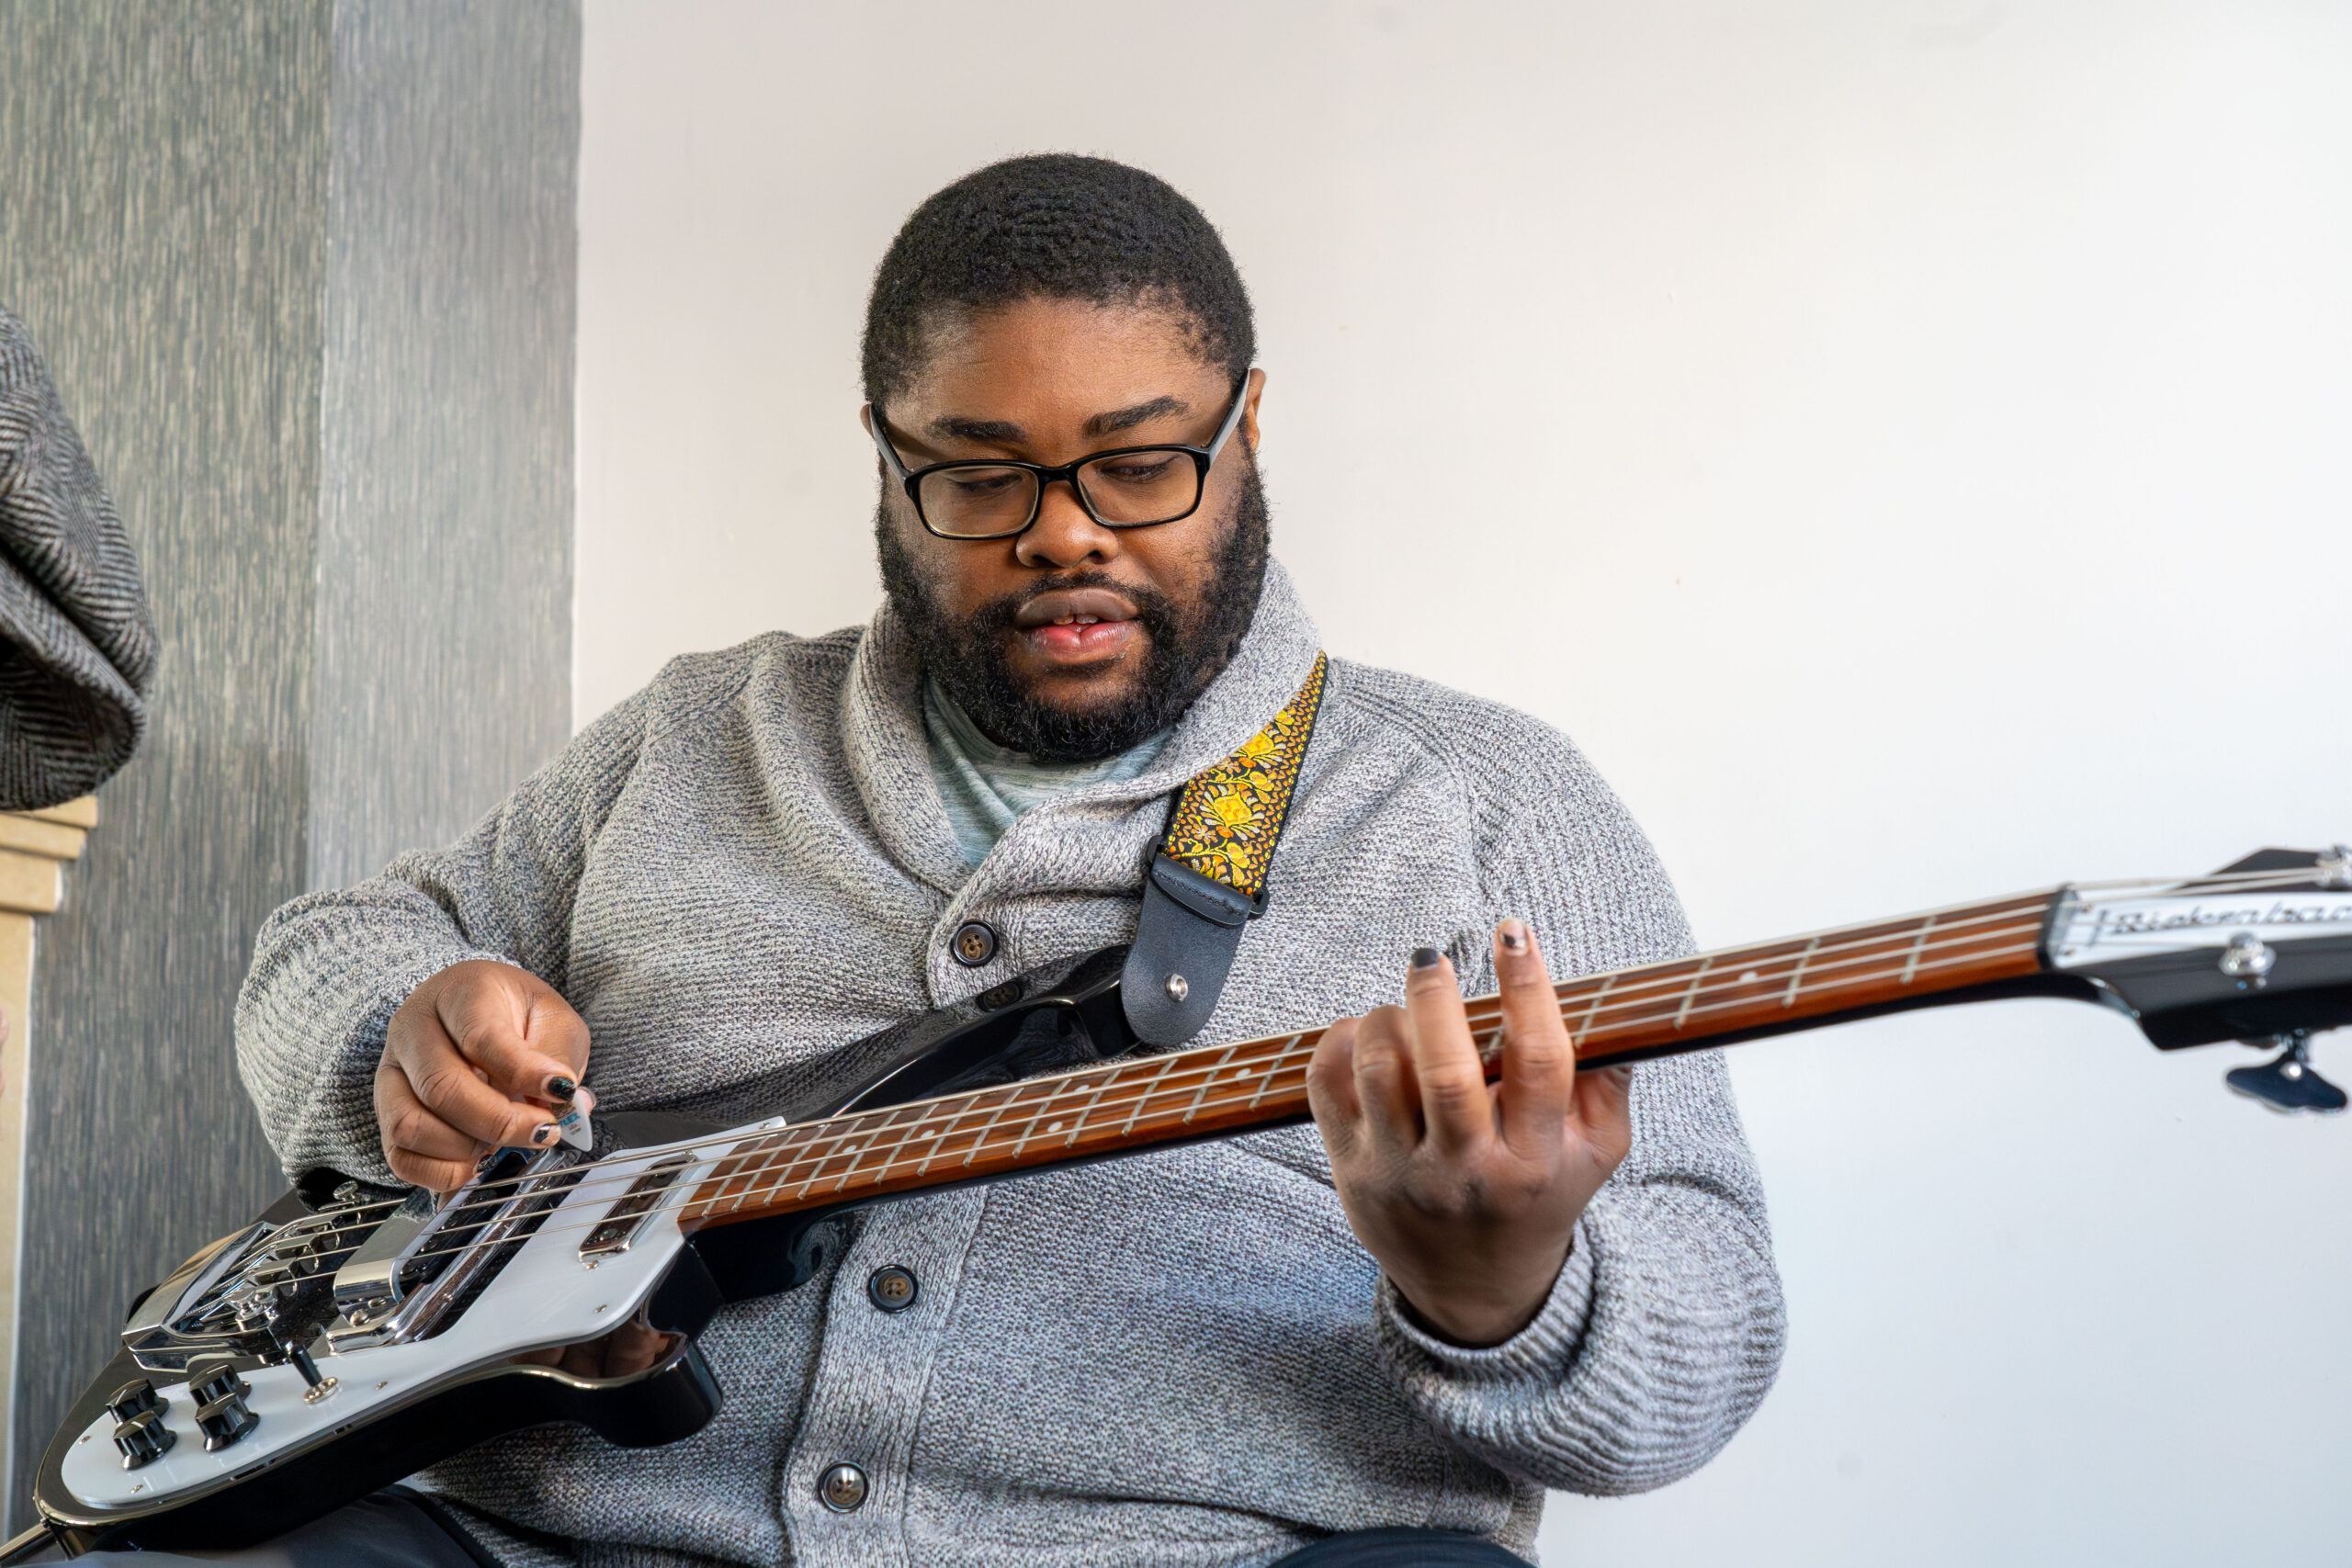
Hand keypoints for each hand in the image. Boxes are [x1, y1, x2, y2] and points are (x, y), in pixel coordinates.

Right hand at [376, 960, 589, 1191]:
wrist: (476, 1013)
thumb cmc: (516, 1016)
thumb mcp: (552, 1019)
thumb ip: (558, 1056)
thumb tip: (566, 1101)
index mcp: (459, 993)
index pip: (480, 1036)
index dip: (523, 1072)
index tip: (562, 1091)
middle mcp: (413, 1028)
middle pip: (442, 1087)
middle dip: (500, 1122)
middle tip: (542, 1131)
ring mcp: (392, 1072)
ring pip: (411, 1125)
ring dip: (466, 1149)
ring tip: (503, 1144)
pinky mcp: (385, 1112)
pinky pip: (400, 1157)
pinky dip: (441, 1172)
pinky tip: (476, 1164)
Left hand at [1307, 920, 1632, 1346]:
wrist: (1475, 1291)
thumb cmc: (1537, 1200)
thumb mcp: (1596, 1157)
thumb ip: (1609, 1086)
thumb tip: (1616, 1010)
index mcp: (1534, 1158)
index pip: (1536, 1062)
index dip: (1528, 987)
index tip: (1514, 933)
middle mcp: (1466, 1169)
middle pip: (1447, 1072)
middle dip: (1436, 999)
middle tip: (1432, 958)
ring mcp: (1403, 1174)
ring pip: (1382, 1073)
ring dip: (1386, 1019)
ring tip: (1403, 1008)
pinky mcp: (1352, 1171)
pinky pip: (1328, 1089)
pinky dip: (1338, 1044)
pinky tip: (1364, 1032)